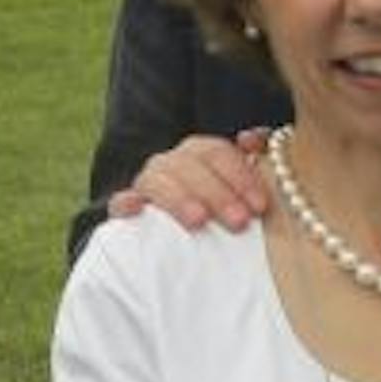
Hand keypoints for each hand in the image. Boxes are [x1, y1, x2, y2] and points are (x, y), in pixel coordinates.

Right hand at [109, 129, 270, 232]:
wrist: (184, 242)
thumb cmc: (225, 214)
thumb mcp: (244, 191)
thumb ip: (256, 161)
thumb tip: (254, 139)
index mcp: (201, 153)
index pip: (218, 152)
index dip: (240, 176)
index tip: (260, 206)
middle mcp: (173, 163)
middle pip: (190, 165)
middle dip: (217, 192)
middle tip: (240, 222)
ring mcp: (148, 185)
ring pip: (158, 179)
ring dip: (180, 198)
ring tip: (199, 221)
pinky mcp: (127, 210)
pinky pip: (120, 202)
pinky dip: (126, 203)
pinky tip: (137, 209)